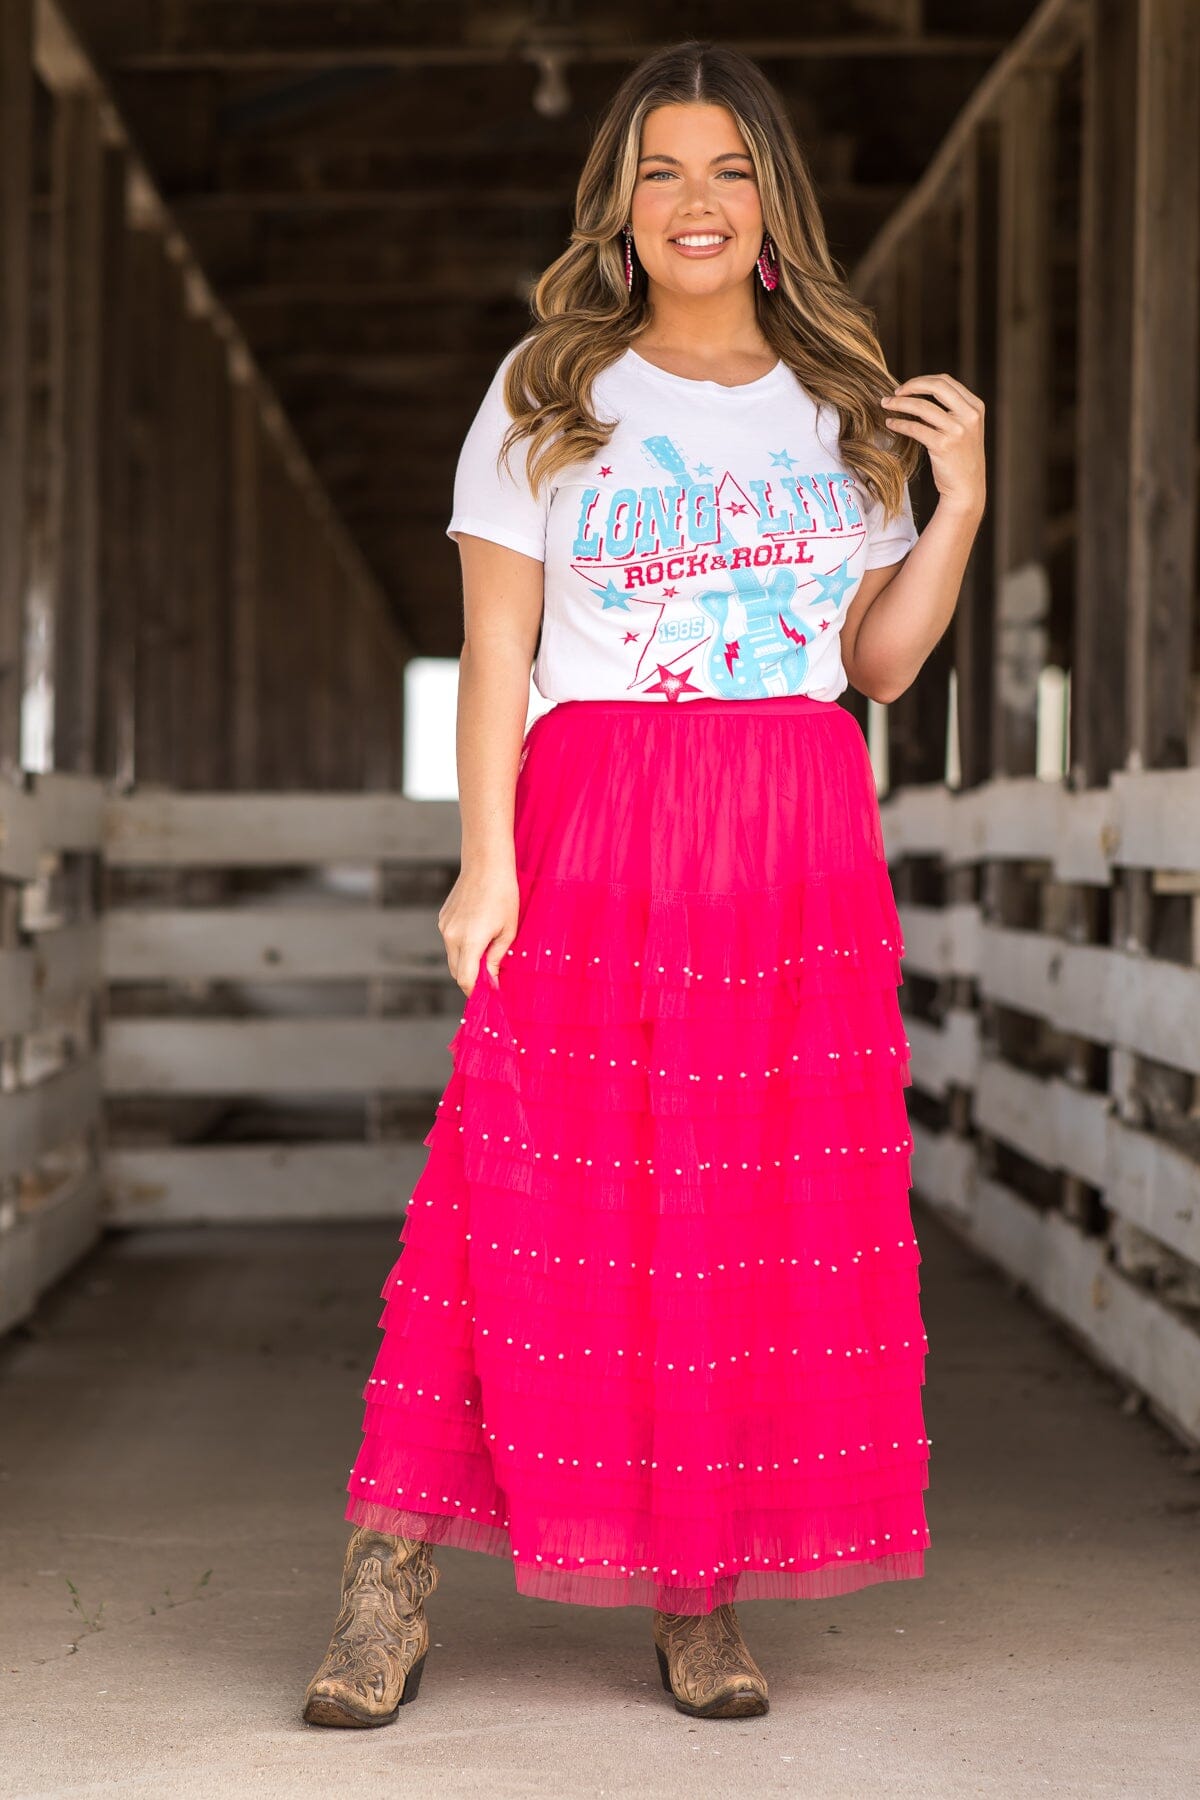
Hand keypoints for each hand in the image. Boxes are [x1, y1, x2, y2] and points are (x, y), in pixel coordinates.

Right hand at [437, 863, 520, 997]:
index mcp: (470, 941)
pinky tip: (477, 931)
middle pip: (457, 972)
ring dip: (467, 961)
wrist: (485, 864)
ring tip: (487, 950)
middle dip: (472, 979)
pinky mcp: (442, 918)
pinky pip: (450, 941)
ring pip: (452, 957)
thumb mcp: (508, 930)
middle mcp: (451, 936)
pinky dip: (461, 946)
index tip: (491, 993)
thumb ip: (497, 957)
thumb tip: (492, 979)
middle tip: (491, 977)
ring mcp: (444, 927)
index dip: (477, 991)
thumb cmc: (504, 895)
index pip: (466, 979)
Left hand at [881, 373, 985, 519]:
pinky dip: (900, 423)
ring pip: (923, 406)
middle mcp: (969, 416)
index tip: (906, 387)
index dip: (922, 380)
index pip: (946, 381)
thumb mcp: (964, 428)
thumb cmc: (960, 458)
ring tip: (885, 404)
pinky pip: (915, 428)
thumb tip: (918, 394)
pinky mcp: (943, 445)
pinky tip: (890, 423)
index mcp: (975, 407)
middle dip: (911, 385)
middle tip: (894, 392)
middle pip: (936, 386)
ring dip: (900, 403)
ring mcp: (957, 430)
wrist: (967, 489)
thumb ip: (950, 410)